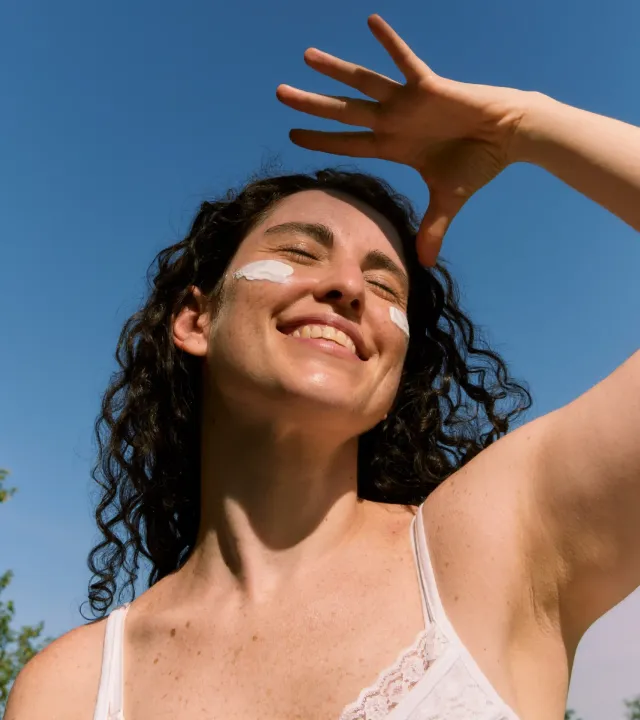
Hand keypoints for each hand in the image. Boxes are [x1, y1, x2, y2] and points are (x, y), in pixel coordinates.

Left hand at [276, 15, 529, 265]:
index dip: (321, 140)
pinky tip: (371, 21)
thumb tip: (425, 266)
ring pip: (364, 84)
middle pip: (343, 112)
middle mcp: (394, 121)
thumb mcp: (448, 201)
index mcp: (394, 146)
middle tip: (279, 94)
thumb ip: (433, 230)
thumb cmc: (477, 164)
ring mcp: (408, 102)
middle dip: (312, 105)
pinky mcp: (430, 86)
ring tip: (307, 56)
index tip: (292, 135)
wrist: (508, 136)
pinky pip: (406, 61)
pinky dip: (390, 42)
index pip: (349, 144)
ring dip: (337, 71)